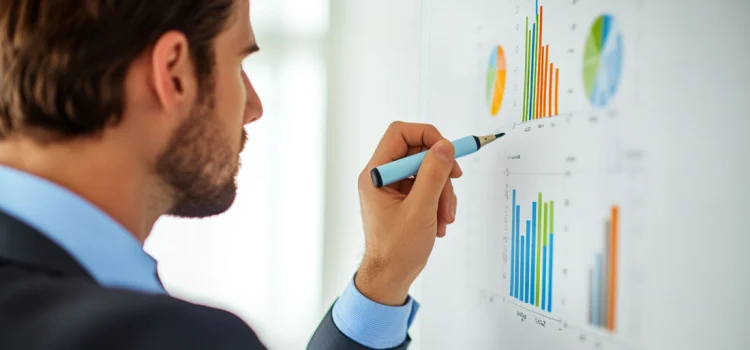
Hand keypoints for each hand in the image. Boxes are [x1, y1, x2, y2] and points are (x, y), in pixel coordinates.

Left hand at [355, 122, 461, 305]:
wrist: (390, 277)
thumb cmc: (397, 250)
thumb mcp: (420, 210)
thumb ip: (433, 175)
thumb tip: (444, 147)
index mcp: (376, 174)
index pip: (400, 134)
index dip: (427, 135)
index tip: (448, 150)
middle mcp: (381, 177)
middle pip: (417, 152)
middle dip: (440, 171)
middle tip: (455, 183)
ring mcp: (392, 188)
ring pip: (426, 171)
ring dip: (442, 192)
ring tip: (445, 217)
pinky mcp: (403, 199)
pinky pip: (426, 188)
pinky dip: (438, 202)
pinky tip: (439, 223)